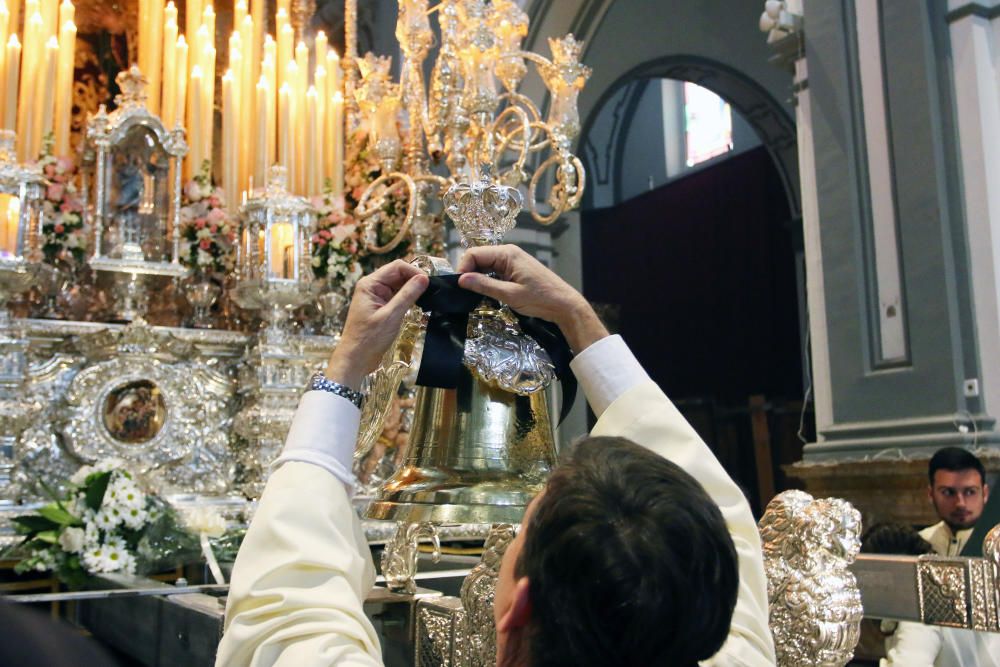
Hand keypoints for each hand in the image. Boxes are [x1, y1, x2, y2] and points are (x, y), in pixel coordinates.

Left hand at [325, 260, 428, 387]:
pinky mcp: (381, 307)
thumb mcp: (391, 316)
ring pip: (399, 286)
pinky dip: (408, 299)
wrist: (355, 359)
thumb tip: (424, 278)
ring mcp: (377, 297)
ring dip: (412, 290)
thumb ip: (407, 295)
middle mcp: (373, 287)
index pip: (397, 267)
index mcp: (370, 284)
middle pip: (398, 274)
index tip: (429, 283)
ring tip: (427, 298)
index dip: (414, 272)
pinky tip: (418, 306)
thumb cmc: (369, 338)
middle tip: (431, 291)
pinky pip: (397, 297)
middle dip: (414, 280)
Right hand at [456, 245, 607, 352]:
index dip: (463, 268)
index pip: (474, 253)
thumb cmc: (540, 299)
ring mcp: (512, 261)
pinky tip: (486, 293)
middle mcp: (508, 253)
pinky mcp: (514, 271)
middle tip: (464, 293)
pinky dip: (487, 281)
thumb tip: (460, 279)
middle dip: (469, 273)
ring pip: (485, 266)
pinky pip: (494, 272)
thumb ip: (484, 285)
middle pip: (478, 258)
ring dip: (477, 279)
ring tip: (473, 295)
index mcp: (507, 253)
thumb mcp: (509, 295)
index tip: (459, 287)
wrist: (564, 305)